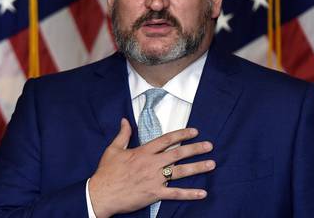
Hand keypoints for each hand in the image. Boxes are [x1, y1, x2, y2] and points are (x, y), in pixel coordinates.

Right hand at [88, 118, 214, 217]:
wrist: (101, 194)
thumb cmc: (106, 172)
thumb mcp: (113, 149)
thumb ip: (123, 134)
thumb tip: (124, 120)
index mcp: (143, 152)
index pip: (166, 140)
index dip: (182, 134)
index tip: (194, 131)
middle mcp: (152, 164)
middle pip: (178, 154)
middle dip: (195, 149)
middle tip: (209, 145)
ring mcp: (154, 179)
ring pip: (180, 172)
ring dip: (197, 168)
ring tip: (211, 164)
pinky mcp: (154, 194)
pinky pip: (175, 194)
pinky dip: (190, 194)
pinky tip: (202, 193)